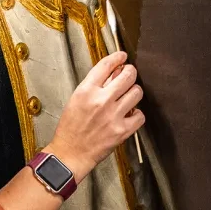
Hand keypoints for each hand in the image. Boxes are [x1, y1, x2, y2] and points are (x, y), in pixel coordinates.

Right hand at [50, 52, 143, 180]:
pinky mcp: (122, 130)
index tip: (122, 56)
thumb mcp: (76, 100)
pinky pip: (140, 115)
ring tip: (128, 97)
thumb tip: (112, 74)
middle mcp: (101, 100)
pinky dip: (137, 114)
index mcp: (86, 91)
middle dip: (130, 72)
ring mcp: (113, 115)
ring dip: (134, 92)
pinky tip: (129, 114)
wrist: (70, 153)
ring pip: (137, 92)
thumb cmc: (70, 129)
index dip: (118, 57)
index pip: (106, 65)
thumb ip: (94, 86)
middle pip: (128, 75)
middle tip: (129, 75)